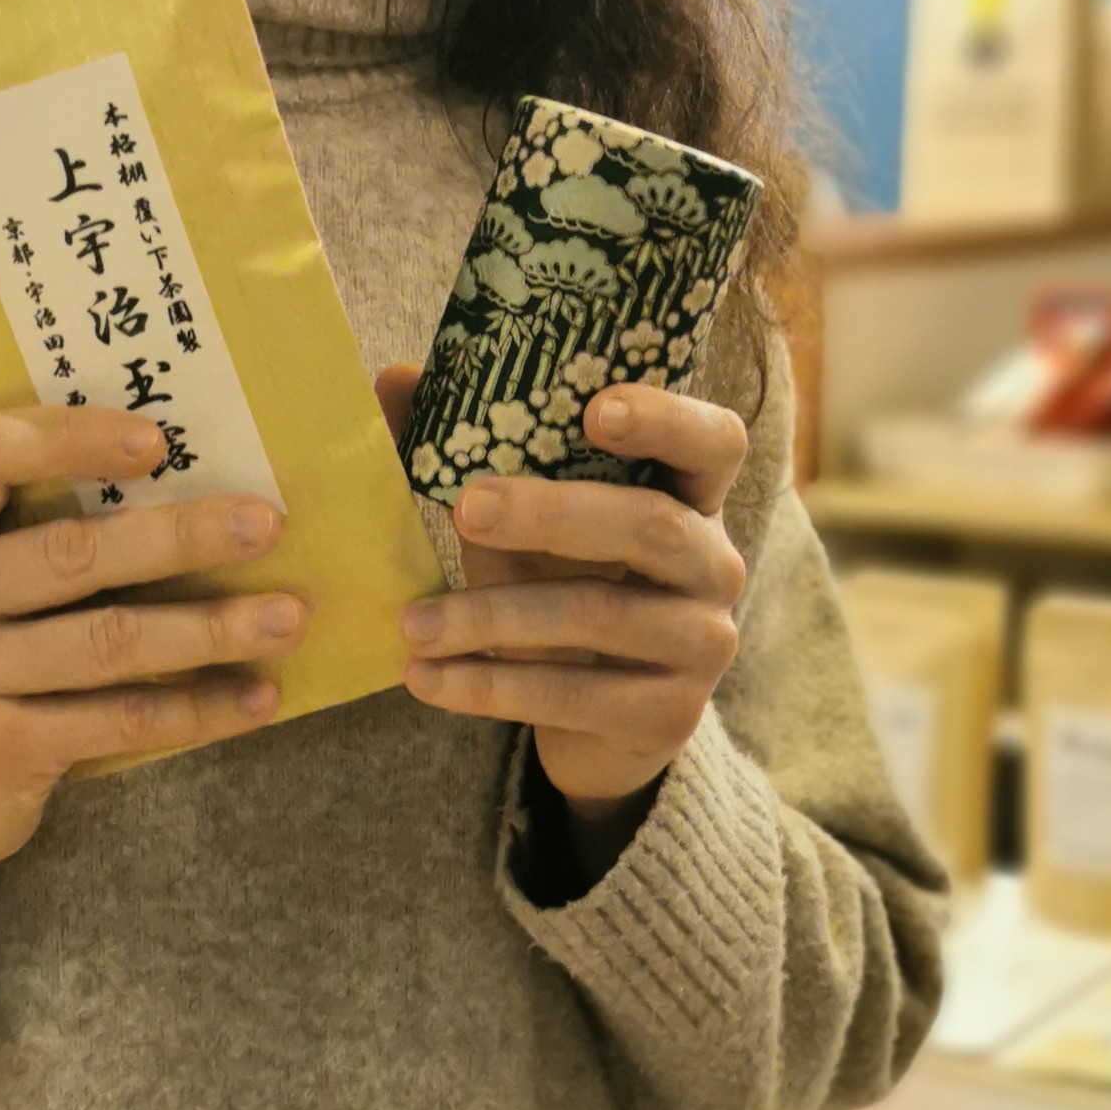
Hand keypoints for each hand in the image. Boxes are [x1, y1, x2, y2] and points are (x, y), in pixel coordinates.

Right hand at [0, 406, 300, 945]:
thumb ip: (16, 532)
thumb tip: (173, 480)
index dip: (70, 437)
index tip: (159, 441)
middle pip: (69, 553)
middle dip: (181, 536)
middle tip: (268, 524)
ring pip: (109, 641)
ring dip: (211, 628)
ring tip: (287, 617)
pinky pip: (119, 720)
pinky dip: (196, 707)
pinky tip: (253, 697)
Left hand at [375, 366, 746, 823]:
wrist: (601, 728)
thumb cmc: (561, 593)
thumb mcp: (522, 527)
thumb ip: (472, 457)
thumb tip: (397, 380)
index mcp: (690, 498)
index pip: (714, 441)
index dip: (666, 419)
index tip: (595, 409)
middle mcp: (713, 564)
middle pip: (651, 524)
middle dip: (551, 514)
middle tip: (464, 509)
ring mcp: (701, 643)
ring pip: (598, 615)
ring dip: (492, 617)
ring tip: (411, 624)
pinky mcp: (668, 715)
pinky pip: (573, 695)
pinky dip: (490, 685)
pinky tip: (425, 679)